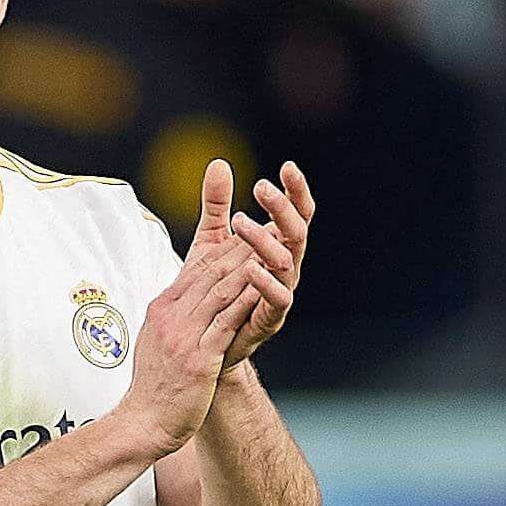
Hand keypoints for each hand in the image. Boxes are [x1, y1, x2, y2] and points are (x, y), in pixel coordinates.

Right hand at [118, 160, 290, 453]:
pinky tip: (264, 288)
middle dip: (244, 248)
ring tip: (274, 249)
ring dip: (249, 268)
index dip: (228, 246)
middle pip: (211, 272)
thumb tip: (183, 296)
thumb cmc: (155, 387)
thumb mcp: (157, 340)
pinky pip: (225, 323)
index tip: (252, 230)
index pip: (198, 268)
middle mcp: (170, 316)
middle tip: (272, 227)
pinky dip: (246, 302)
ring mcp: (183, 336)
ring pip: (221, 291)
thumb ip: (172, 315)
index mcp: (162, 308)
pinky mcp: (198, 358)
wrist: (143, 423)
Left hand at [219, 161, 311, 367]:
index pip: (297, 213)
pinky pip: (277, 299)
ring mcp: (281, 293)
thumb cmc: (217, 289)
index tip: (287, 166)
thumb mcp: (212, 240)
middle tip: (261, 187)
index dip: (296, 191)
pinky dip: (266, 282)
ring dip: (265, 239)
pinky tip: (250, 267)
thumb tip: (218, 162)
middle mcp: (286, 267)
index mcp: (278, 246)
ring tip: (240, 220)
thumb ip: (216, 205)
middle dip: (281, 208)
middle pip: (296, 232)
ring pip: (286, 261)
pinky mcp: (269, 319)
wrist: (209, 343)